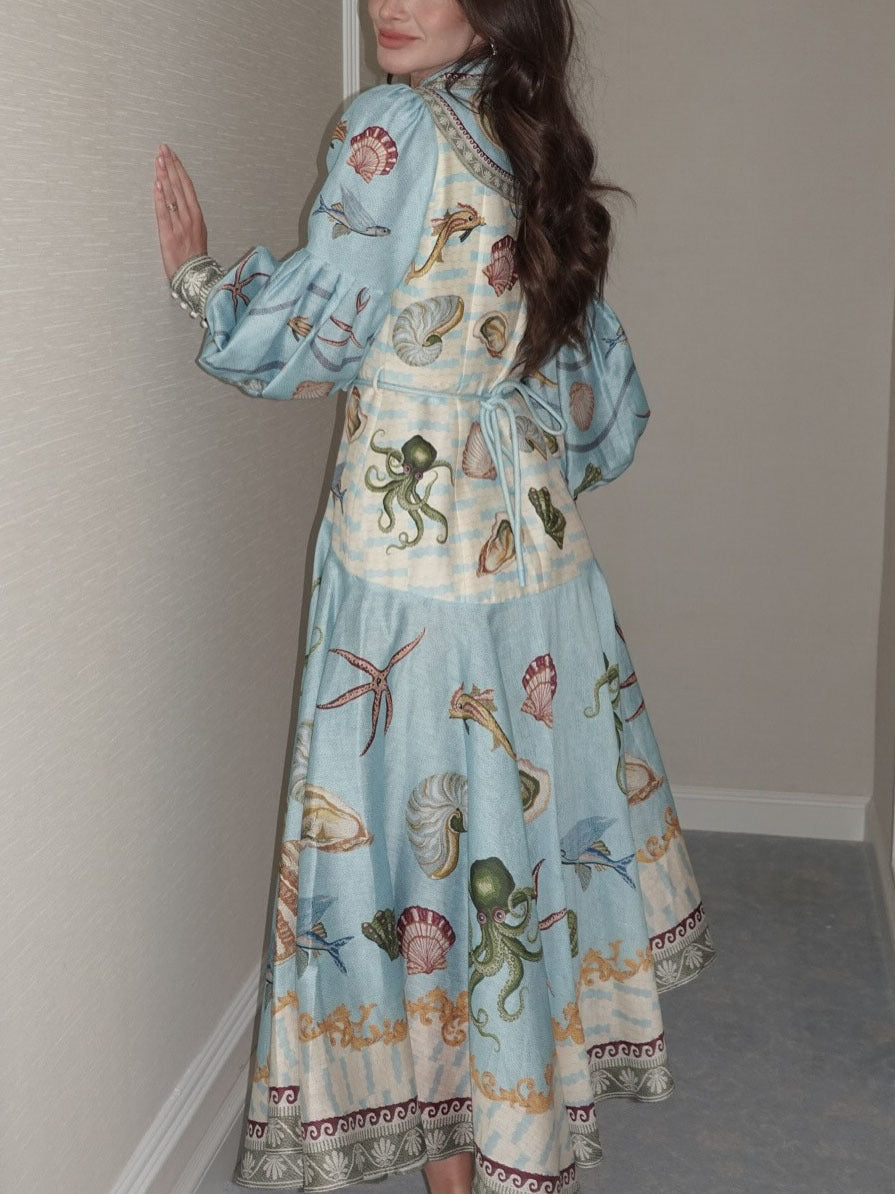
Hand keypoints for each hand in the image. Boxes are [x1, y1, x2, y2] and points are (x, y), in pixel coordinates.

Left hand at [153, 143, 207, 281]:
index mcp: (197, 216)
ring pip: (171, 195)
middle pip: (179, 185)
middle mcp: (189, 217)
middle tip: (163, 149)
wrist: (195, 277)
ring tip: (158, 159)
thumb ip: (190, 219)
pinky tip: (157, 183)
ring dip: (164, 175)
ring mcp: (179, 224)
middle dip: (170, 165)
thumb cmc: (195, 259)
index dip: (179, 169)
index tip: (172, 155)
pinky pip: (164, 211)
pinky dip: (161, 196)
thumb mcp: (198, 235)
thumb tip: (182, 204)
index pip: (187, 186)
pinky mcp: (168, 234)